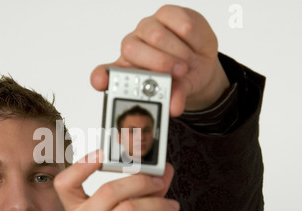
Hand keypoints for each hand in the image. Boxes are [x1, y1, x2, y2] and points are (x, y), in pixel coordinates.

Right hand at [54, 151, 181, 210]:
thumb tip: (163, 170)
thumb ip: (142, 194)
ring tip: (170, 206)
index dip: (80, 165)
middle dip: (142, 182)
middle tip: (158, 182)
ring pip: (130, 209)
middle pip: (109, 190)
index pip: (65, 184)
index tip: (101, 154)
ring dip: (159, 204)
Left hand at [90, 5, 229, 115]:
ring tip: (189, 63)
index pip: (103, 73)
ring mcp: (147, 28)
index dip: (100, 77)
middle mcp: (131, 47)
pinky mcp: (166, 14)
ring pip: (157, 36)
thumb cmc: (180, 78)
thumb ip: (173, 97)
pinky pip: (179, 24)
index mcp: (126, 70)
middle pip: (132, 49)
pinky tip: (193, 46)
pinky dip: (192, 39)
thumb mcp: (176, 91)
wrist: (201, 62)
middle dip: (159, 63)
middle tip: (179, 72)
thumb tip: (175, 107)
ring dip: (179, 53)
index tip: (100, 83)